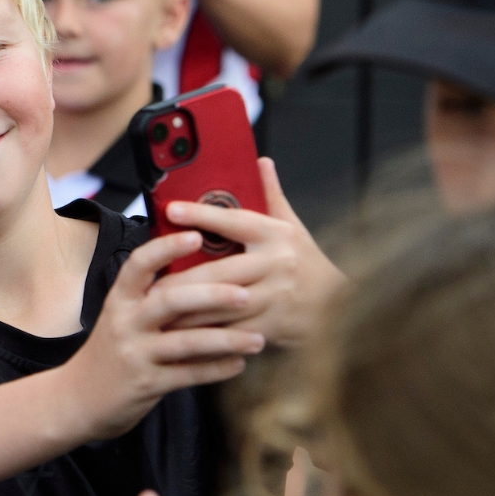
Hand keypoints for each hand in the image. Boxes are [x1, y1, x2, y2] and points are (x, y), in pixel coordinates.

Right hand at [59, 231, 265, 440]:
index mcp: (119, 299)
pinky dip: (217, 370)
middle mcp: (125, 322)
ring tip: (258, 339)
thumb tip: (201, 272)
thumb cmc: (111, 350)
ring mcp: (135, 354)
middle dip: (212, 295)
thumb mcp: (122, 317)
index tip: (197, 234)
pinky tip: (239, 364)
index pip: (140, 264)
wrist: (78, 398)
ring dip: (227, 340)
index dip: (166, 247)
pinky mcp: (145, 384)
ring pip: (186, 342)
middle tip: (247, 293)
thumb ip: (152, 297)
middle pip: (170, 300)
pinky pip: (188, 375)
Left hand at [159, 158, 344, 348]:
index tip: (171, 210)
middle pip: (220, 271)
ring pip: (222, 305)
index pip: (234, 221)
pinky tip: (182, 335)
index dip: (201, 214)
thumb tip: (259, 161)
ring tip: (157, 310)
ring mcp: (275, 298)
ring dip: (188, 311)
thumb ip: (271, 195)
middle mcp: (276, 265)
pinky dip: (206, 335)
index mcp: (277, 236)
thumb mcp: (293, 226)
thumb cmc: (309, 264)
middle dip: (182, 280)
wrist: (344, 309)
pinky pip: (231, 331)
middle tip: (151, 283)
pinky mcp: (272, 326)